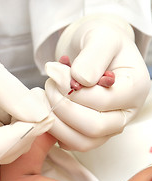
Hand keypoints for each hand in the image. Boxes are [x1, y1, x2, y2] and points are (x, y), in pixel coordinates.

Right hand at [0, 24, 53, 164]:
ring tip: (27, 95)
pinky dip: (21, 122)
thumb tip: (43, 117)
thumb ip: (13, 95)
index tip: (41, 116)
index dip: (17, 138)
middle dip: (25, 130)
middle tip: (38, 99)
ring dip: (25, 125)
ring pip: (8, 148)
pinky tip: (19, 102)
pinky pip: (8, 139)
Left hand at [45, 14, 150, 150]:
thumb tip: (80, 80)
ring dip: (55, 121)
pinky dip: (54, 129)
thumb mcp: (101, 38)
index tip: (54, 71)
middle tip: (48, 84)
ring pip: (81, 142)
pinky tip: (47, 107)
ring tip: (46, 96)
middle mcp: (125, 113)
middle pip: (93, 128)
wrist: (95, 49)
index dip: (72, 90)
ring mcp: (107, 127)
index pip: (102, 101)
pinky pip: (70, 142)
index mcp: (134, 89)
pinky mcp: (90, 134)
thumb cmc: (101, 42)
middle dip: (62, 106)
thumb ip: (93, 56)